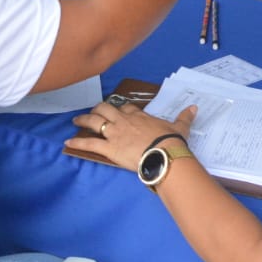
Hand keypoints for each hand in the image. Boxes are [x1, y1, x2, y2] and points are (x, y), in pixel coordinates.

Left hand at [69, 101, 194, 171]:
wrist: (164, 153)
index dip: (120, 109)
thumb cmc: (171, 141)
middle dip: (97, 110)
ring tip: (75, 121)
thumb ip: (184, 117)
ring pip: (95, 122)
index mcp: (139, 116)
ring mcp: (114, 133)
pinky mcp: (108, 148)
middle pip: (105, 110)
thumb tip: (194, 108)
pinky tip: (67, 144)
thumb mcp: (179, 127)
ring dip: (84, 121)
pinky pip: (90, 144)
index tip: (118, 110)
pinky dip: (78, 143)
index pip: (126, 108)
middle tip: (92, 113)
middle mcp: (124, 121)